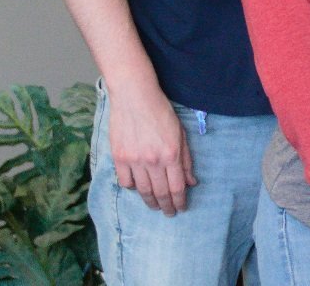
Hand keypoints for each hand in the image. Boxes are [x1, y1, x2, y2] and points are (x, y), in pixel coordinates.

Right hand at [105, 82, 193, 213]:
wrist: (134, 96)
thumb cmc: (161, 112)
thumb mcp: (181, 134)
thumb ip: (185, 160)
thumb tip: (191, 182)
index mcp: (171, 154)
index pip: (177, 188)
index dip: (179, 202)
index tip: (181, 209)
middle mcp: (153, 161)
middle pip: (160, 193)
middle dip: (166, 206)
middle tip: (169, 213)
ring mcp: (134, 160)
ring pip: (142, 191)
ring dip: (150, 201)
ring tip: (154, 206)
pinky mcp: (119, 157)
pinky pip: (125, 181)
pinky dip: (132, 188)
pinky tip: (138, 188)